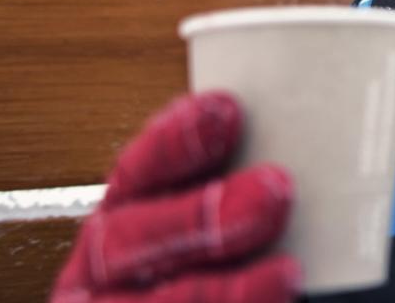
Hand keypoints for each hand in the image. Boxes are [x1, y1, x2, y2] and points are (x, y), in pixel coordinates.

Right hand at [50, 92, 299, 302]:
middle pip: (131, 243)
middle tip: (274, 189)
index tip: (227, 110)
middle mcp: (104, 280)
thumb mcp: (230, 230)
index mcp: (122, 229)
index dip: (175, 142)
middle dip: (201, 216)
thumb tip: (290, 159)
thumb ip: (245, 196)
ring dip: (221, 290)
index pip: (135, 176)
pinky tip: (280, 296)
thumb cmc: (229, 274)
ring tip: (286, 271)